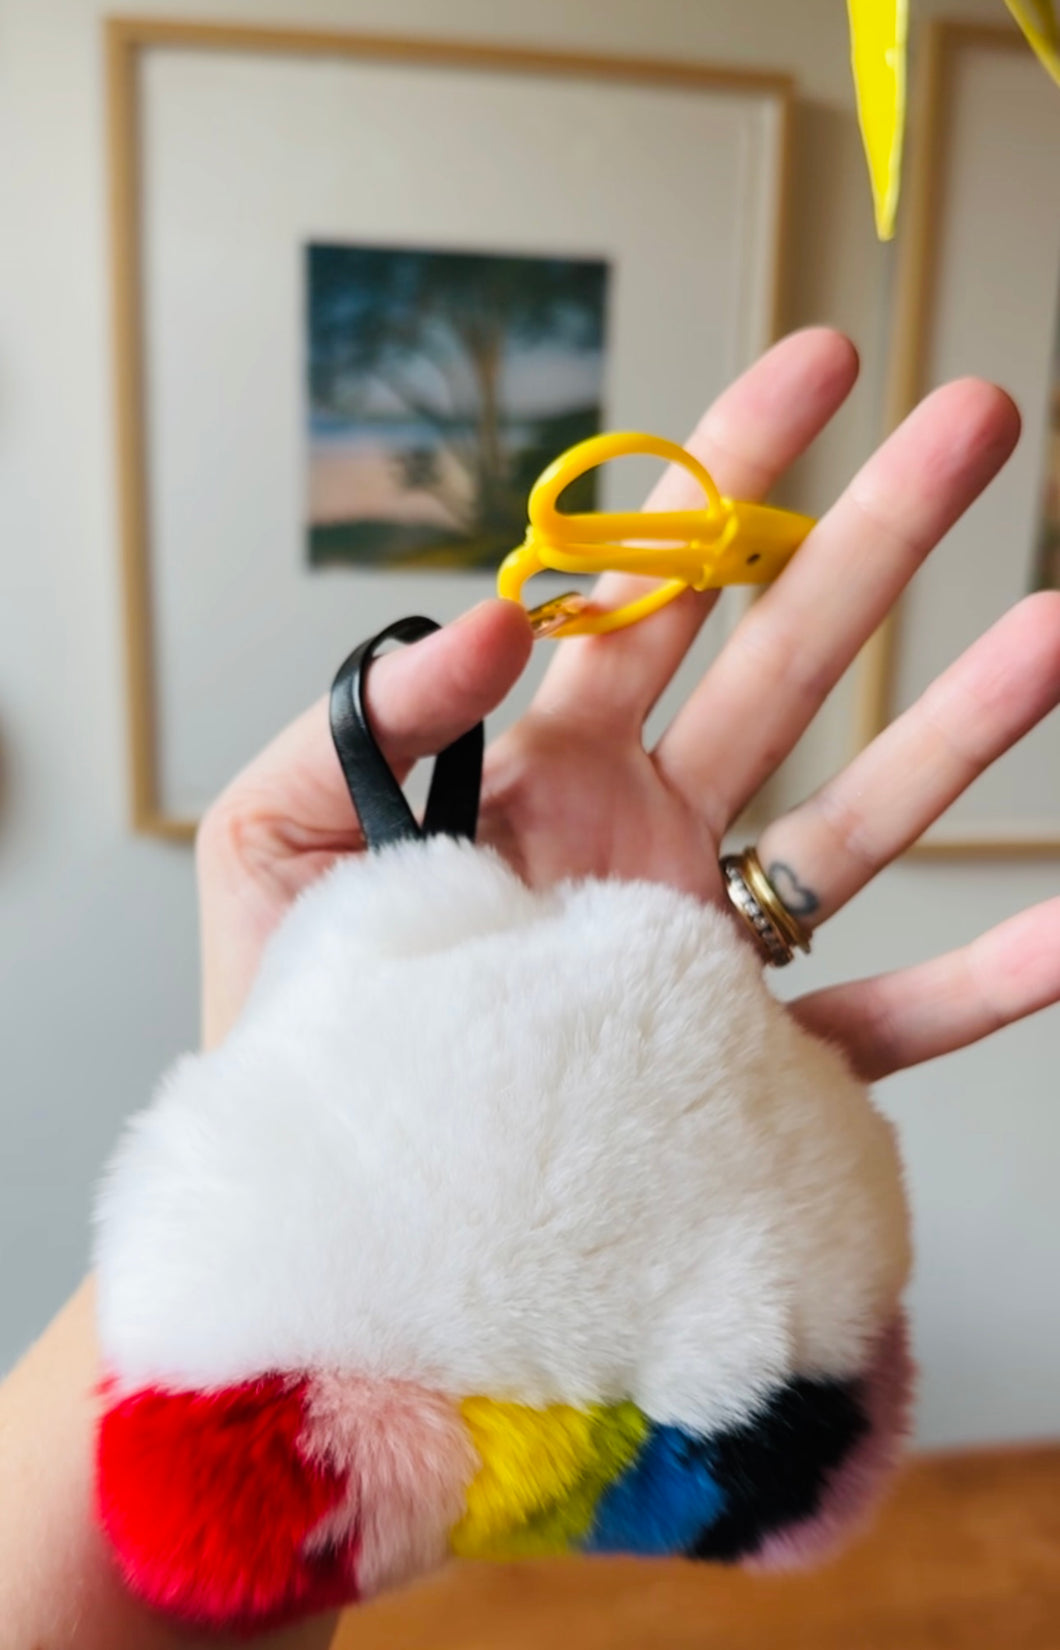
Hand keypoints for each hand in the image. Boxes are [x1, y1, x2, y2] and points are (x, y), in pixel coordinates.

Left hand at [197, 327, 1059, 1075]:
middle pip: (783, 665)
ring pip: (861, 823)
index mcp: (543, 771)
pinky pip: (890, 1023)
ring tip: (1058, 627)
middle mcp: (644, 838)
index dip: (729, 474)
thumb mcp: (278, 842)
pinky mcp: (749, 1078)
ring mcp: (706, 954)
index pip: (647, 592)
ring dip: (962, 728)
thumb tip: (494, 612)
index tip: (821, 366)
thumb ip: (367, 718)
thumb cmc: (298, 1027)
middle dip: (878, 539)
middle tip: (977, 423)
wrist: (341, 1214)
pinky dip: (988, 983)